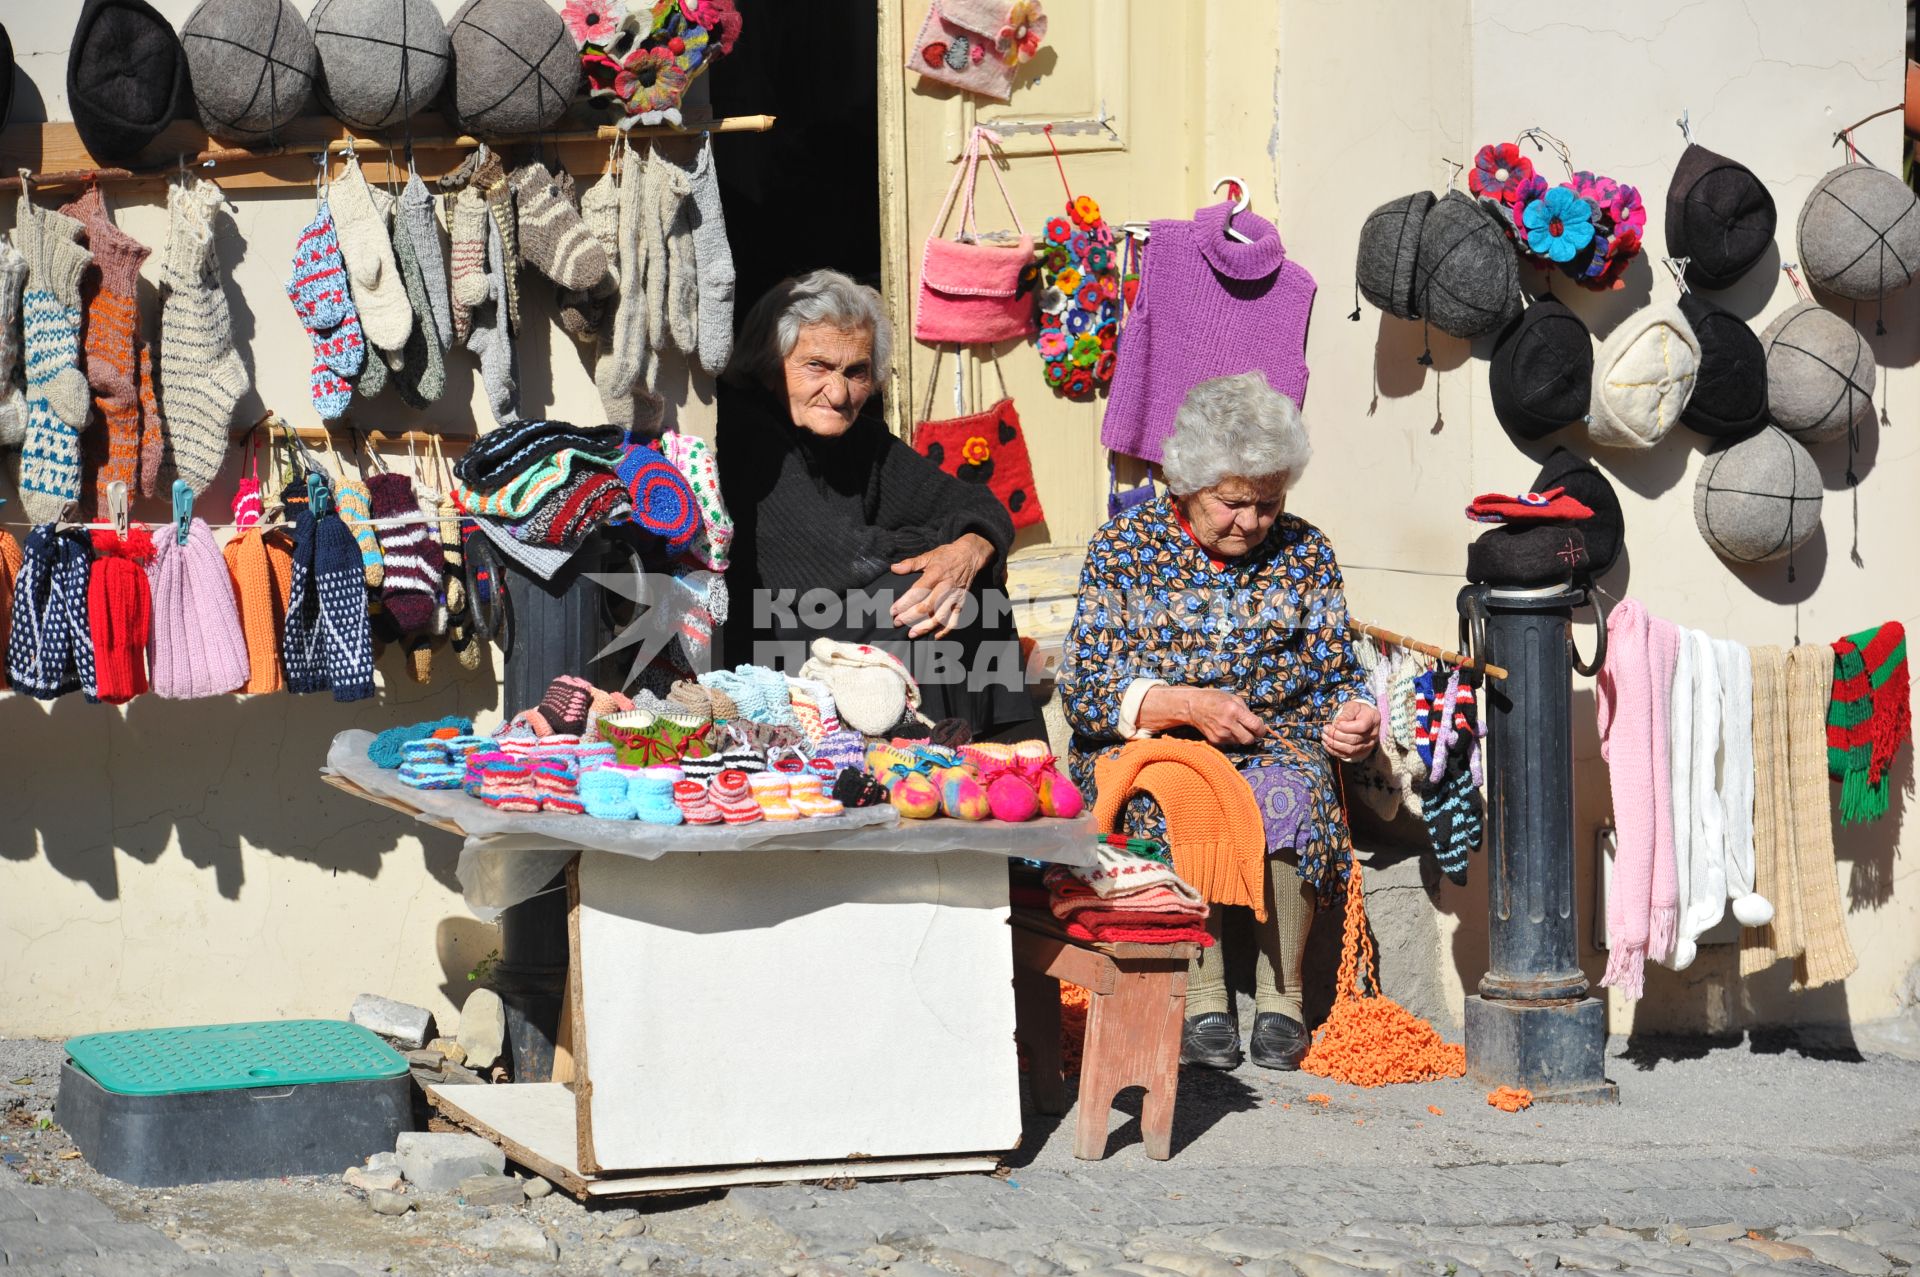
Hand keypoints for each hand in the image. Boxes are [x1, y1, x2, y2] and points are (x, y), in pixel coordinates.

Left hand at [891, 533, 992, 637]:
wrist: (970, 556)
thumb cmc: (947, 556)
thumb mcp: (929, 556)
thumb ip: (911, 564)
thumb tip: (894, 568)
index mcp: (936, 574)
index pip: (917, 591)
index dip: (904, 603)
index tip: (893, 611)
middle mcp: (945, 587)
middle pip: (927, 607)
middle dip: (910, 617)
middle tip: (897, 623)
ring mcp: (954, 597)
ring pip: (940, 616)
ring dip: (925, 627)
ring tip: (912, 633)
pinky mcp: (961, 603)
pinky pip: (954, 620)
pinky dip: (945, 630)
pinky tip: (935, 636)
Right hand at [1140, 686, 1267, 746]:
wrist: (1192, 707)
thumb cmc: (1214, 699)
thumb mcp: (1233, 698)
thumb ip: (1246, 710)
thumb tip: (1257, 723)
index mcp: (1234, 710)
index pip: (1256, 726)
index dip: (1261, 729)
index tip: (1261, 728)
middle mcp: (1228, 724)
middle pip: (1249, 739)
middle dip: (1253, 736)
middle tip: (1251, 730)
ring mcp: (1221, 734)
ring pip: (1240, 742)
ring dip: (1241, 736)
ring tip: (1235, 727)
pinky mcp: (1215, 740)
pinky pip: (1230, 743)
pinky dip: (1232, 738)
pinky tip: (1226, 729)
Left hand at [1322, 700, 1379, 762]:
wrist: (1363, 719)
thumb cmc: (1357, 711)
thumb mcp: (1353, 706)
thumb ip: (1347, 713)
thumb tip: (1338, 722)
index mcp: (1373, 719)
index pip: (1361, 726)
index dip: (1346, 727)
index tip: (1335, 723)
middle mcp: (1373, 734)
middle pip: (1354, 739)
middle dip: (1337, 735)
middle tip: (1325, 729)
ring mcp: (1368, 745)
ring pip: (1350, 749)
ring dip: (1334, 744)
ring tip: (1324, 736)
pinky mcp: (1360, 752)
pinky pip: (1347, 755)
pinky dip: (1334, 751)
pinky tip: (1326, 744)